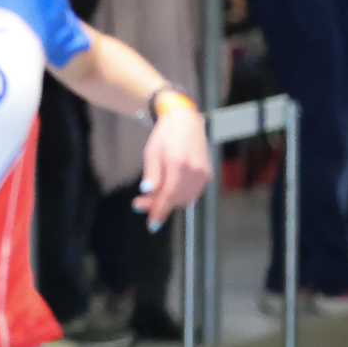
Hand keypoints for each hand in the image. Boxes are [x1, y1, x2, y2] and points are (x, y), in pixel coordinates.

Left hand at [134, 99, 212, 225]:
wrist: (186, 121)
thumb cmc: (166, 134)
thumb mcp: (152, 152)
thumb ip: (151, 174)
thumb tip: (148, 192)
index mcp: (179, 164)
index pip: (168, 196)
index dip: (159, 212)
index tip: (152, 225)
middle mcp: (194, 170)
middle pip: (177, 200)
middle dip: (159, 206)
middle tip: (140, 204)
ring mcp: (203, 173)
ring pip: (186, 199)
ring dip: (169, 203)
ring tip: (152, 196)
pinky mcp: (207, 174)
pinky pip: (193, 193)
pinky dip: (179, 196)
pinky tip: (167, 191)